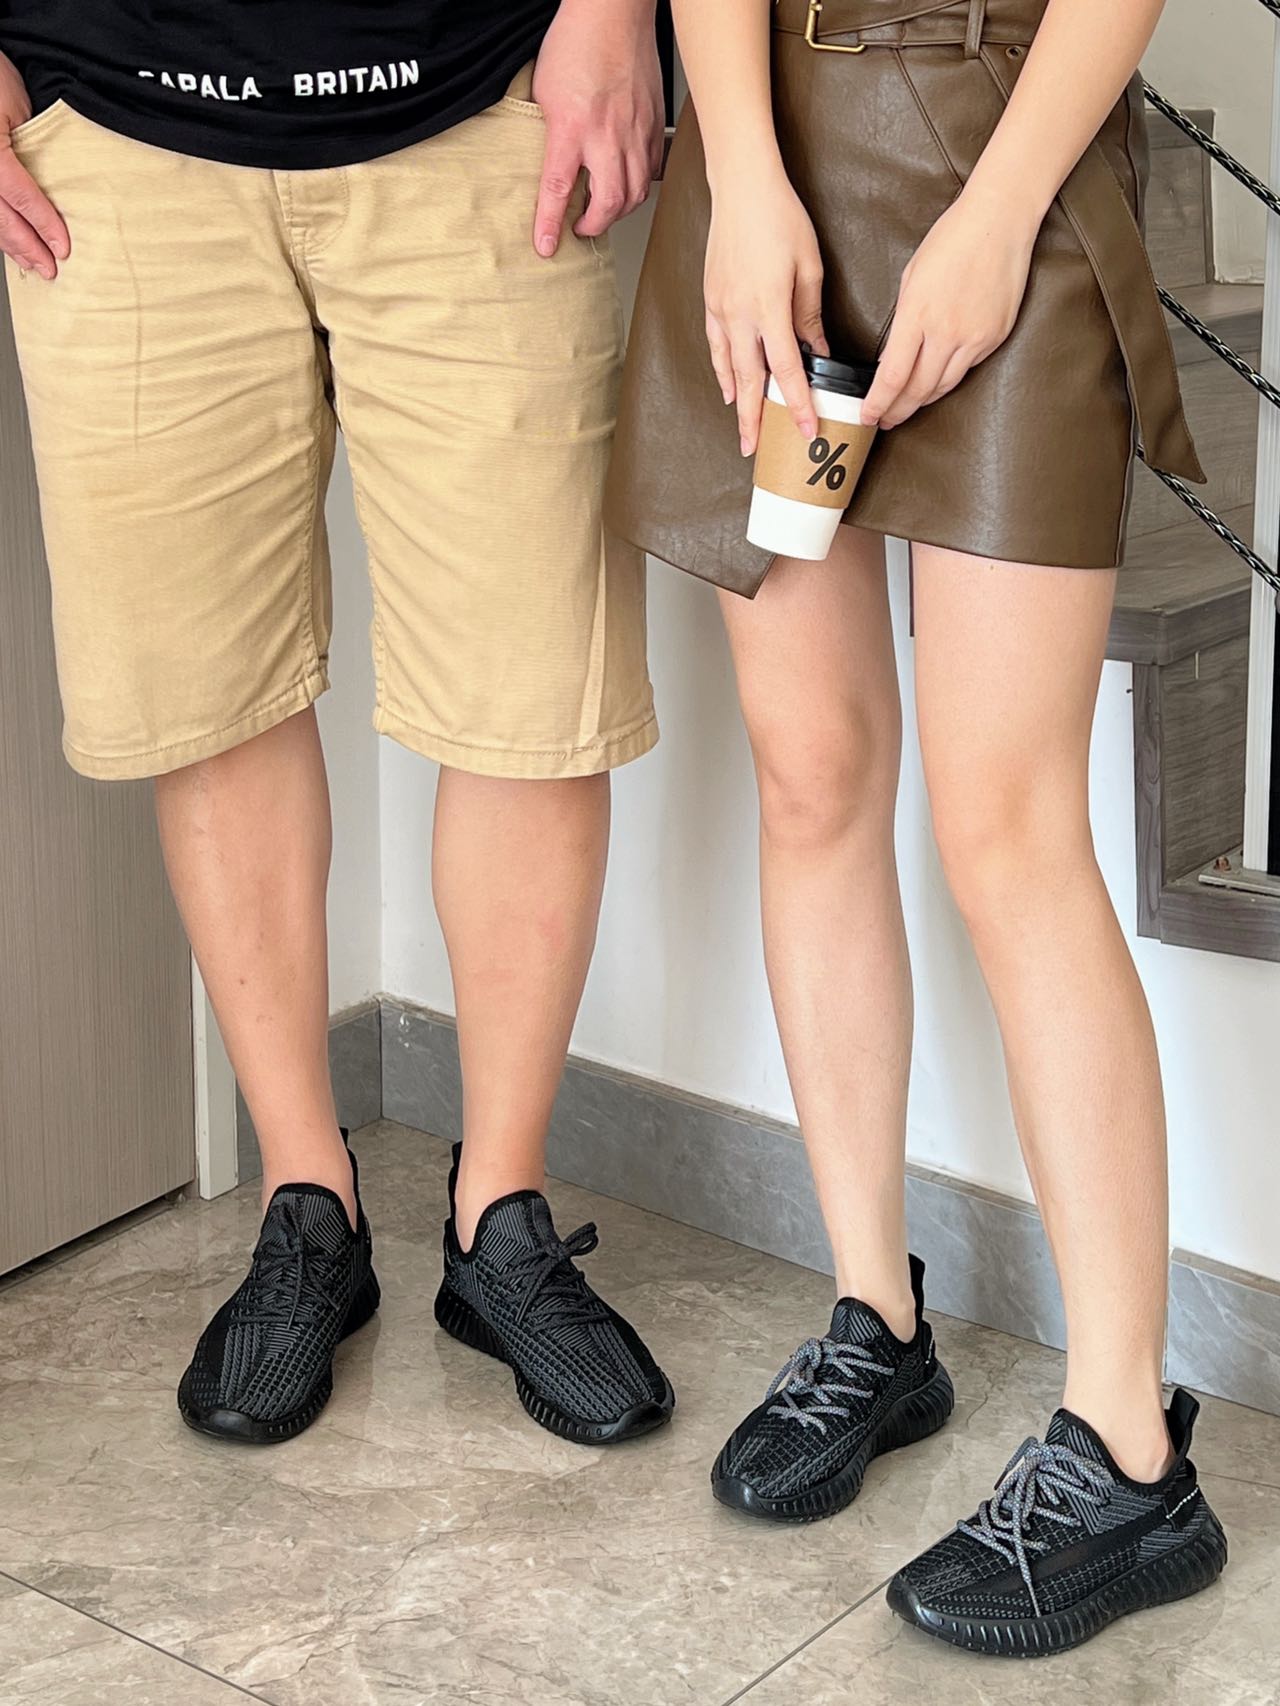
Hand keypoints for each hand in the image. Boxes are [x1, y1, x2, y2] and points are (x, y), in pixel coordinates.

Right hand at [0, 52, 68, 278]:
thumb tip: (52, 182)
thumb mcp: (19, 107)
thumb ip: (33, 148)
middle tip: (50, 270)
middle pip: (0, 219)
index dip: (43, 226)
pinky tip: (7, 242)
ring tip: (31, 262)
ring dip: (9, 245)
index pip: (21, 197)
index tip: (63, 248)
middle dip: (27, 248)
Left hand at [531, 0, 664, 257]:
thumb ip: (546, 133)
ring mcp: (635, 132)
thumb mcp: (543, 93)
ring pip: (635, 193)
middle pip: (608, 203)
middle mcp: (608, 135)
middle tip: (579, 228)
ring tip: (602, 209)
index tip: (545, 247)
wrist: (614, 13)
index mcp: (573, 126)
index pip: (559, 188)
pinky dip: (638, 186)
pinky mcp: (653, 126)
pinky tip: (626, 183)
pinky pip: (651, 171)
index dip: (551, 224)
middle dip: (593, 226)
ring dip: (617, 211)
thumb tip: (543, 162)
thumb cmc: (578, 43)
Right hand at [705, 168, 825, 456]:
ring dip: (737, 403)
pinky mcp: (711, 300)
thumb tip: (817, 349)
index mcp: (769, 307)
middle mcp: (740, 314)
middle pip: (749, 381)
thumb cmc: (779, 217)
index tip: (807, 429)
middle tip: (757, 450)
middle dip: (755, 419)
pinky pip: (716, 347)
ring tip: (744, 430)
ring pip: (728, 368)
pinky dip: (722, 371)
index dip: (797, 403)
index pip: (785, 369)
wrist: (741, 187)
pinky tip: (729, 388)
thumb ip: (810, 315)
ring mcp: (721, 309)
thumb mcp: (809, 267)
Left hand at [862, 188, 1036, 429]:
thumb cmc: (952, 240)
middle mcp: (947, 332)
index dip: (878, 403)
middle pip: (918, 390)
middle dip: (898, 410)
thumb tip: (894, 356)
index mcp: (918, 315)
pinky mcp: (994, 336)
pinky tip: (937, 381)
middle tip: (886, 420)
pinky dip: (948, 378)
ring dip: (923, 401)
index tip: (867, 415)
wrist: (1000, 221)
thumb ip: (903, 321)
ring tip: (908, 408)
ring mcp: (975, 337)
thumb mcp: (912, 278)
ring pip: (943, 386)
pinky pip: (967, 368)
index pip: (892, 376)